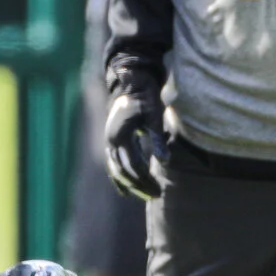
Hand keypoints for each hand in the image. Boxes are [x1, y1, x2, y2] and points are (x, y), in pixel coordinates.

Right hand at [104, 76, 169, 201]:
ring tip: (144, 194)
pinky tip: (126, 190)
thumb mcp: (154, 115)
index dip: (146, 179)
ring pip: (116, 169)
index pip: (133, 165)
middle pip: (123, 171)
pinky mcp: (112, 139)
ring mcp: (109, 140)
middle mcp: (111, 140)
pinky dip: (119, 177)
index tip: (159, 190)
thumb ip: (158, 138)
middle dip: (139, 185)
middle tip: (155, 196)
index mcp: (121, 135)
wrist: (130, 80)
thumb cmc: (145, 95)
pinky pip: (113, 163)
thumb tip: (166, 162)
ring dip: (130, 184)